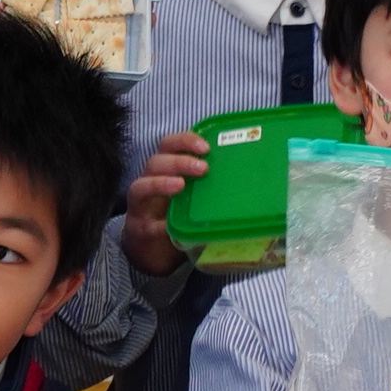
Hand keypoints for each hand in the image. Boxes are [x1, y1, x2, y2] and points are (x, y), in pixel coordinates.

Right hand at [123, 124, 213, 278]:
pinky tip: (171, 227)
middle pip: (155, 161)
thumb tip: (250, 178)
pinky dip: (160, 224)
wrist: (153, 249)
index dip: (184, 141)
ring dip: (161, 183)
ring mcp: (141, 206)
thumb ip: (209, 185)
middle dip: (178, 161)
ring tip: (181, 186)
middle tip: (203, 168)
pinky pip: (147, 224)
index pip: (169, 145)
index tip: (206, 147)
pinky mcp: (140, 229)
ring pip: (141, 186)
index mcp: (165, 169)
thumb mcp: (193, 195)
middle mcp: (148, 182)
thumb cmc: (177, 214)